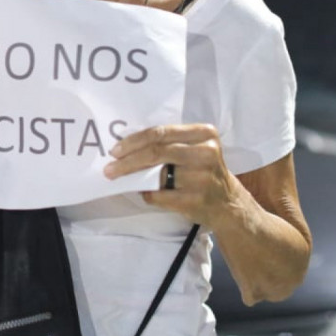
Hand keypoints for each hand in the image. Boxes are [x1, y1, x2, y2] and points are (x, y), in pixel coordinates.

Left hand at [104, 123, 241, 229]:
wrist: (227, 203)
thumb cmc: (202, 171)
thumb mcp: (194, 148)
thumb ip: (168, 142)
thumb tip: (126, 146)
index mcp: (204, 133)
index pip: (160, 133)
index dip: (133, 141)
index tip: (114, 150)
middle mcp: (206, 152)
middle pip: (156, 152)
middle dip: (127, 161)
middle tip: (109, 169)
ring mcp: (202, 177)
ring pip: (156, 175)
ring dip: (136, 179)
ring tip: (124, 180)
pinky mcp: (196, 199)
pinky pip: (160, 196)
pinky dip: (149, 195)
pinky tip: (147, 194)